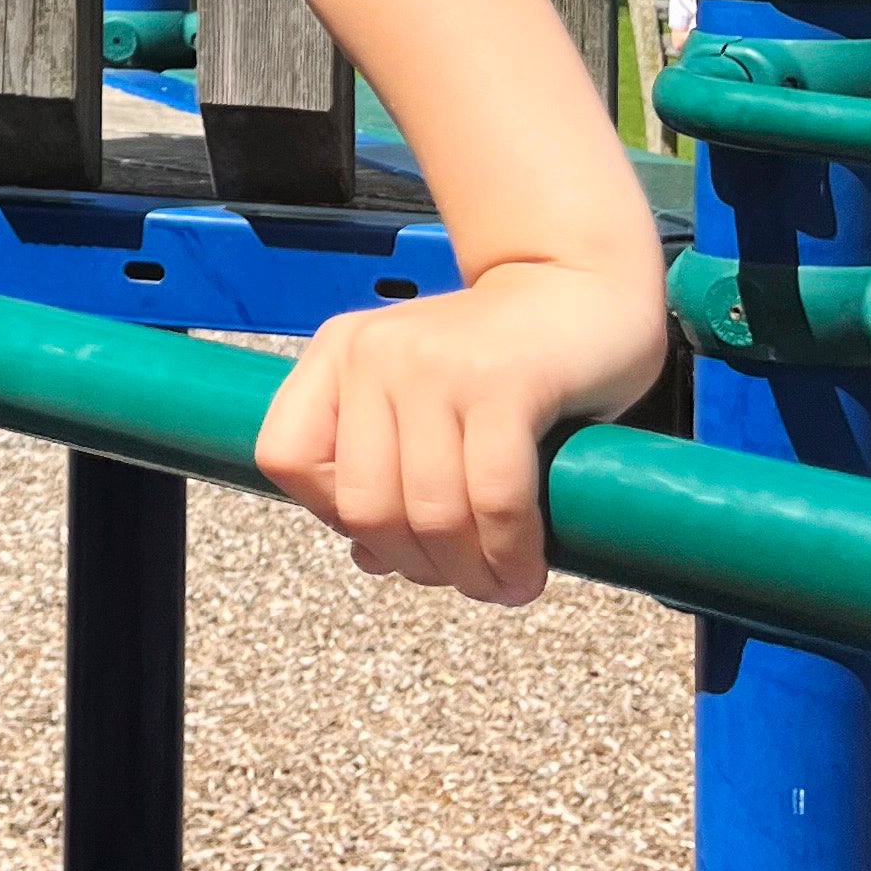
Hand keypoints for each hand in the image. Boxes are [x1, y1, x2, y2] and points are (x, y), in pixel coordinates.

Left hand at [253, 259, 667, 606]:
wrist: (585, 285)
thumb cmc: (501, 360)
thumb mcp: (420, 401)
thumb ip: (384, 468)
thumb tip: (369, 558)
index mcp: (338, 354)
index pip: (286, 457)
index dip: (331, 516)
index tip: (391, 533)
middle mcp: (374, 352)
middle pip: (361, 504)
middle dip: (415, 564)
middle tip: (464, 577)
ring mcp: (436, 362)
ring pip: (427, 511)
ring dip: (469, 573)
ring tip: (502, 585)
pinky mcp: (505, 381)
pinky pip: (493, 498)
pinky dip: (510, 553)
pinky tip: (528, 570)